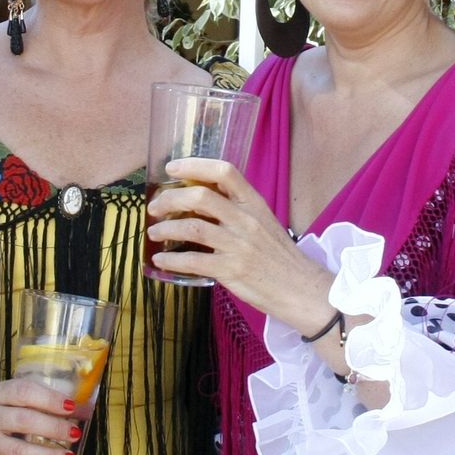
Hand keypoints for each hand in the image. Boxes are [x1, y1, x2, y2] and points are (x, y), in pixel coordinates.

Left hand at [145, 157, 334, 332]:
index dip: (195, 165)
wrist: (300, 289)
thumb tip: (200, 201)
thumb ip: (237, 210)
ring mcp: (238, 245)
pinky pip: (193, 261)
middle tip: (155, 207)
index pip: (225, 172)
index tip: (172, 168)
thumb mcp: (264, 222)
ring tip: (153, 233)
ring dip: (166, 229)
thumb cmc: (279, 256)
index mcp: (254, 204)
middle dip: (170, 199)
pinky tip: (161, 261)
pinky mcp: (231, 270)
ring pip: (192, 227)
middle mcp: (246, 220)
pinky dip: (171, 260)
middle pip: (200, 197)